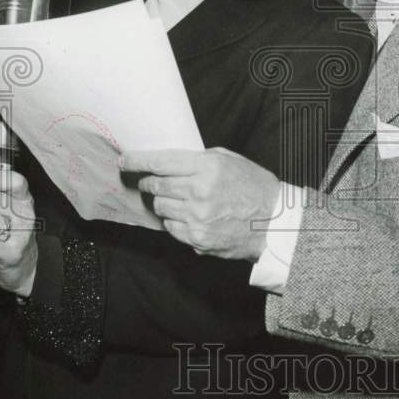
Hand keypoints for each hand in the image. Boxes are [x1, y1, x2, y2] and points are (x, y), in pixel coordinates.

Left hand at [120, 148, 279, 261]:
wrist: (274, 221)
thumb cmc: (253, 187)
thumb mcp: (229, 161)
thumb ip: (197, 160)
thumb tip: (166, 164)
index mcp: (207, 167)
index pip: (160, 162)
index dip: (137, 161)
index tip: (124, 161)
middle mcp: (198, 191)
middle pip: (156, 186)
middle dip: (150, 183)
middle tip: (152, 183)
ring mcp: (196, 217)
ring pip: (161, 208)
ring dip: (164, 203)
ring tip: (182, 201)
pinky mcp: (197, 238)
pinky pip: (171, 228)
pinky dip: (175, 221)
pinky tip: (190, 217)